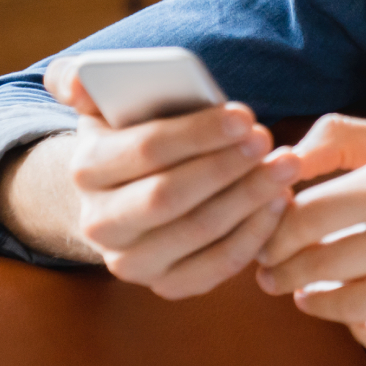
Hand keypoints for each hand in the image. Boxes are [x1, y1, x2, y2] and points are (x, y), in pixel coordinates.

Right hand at [39, 56, 301, 298]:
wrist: (125, 194)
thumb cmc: (132, 135)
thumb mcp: (103, 103)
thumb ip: (84, 80)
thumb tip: (78, 81)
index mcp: (85, 169)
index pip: (146, 149)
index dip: (199, 133)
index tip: (245, 116)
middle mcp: (99, 223)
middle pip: (170, 196)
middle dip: (227, 166)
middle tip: (267, 140)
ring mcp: (131, 262)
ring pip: (199, 231)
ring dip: (250, 197)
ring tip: (286, 166)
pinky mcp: (166, 285)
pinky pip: (216, 267)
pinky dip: (254, 235)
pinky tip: (279, 202)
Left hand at [254, 114, 365, 361]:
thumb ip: (342, 137)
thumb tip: (281, 159)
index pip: (306, 214)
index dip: (274, 233)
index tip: (269, 240)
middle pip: (320, 265)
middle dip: (283, 274)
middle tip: (274, 276)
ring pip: (349, 308)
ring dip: (318, 304)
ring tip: (310, 296)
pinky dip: (365, 333)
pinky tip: (363, 316)